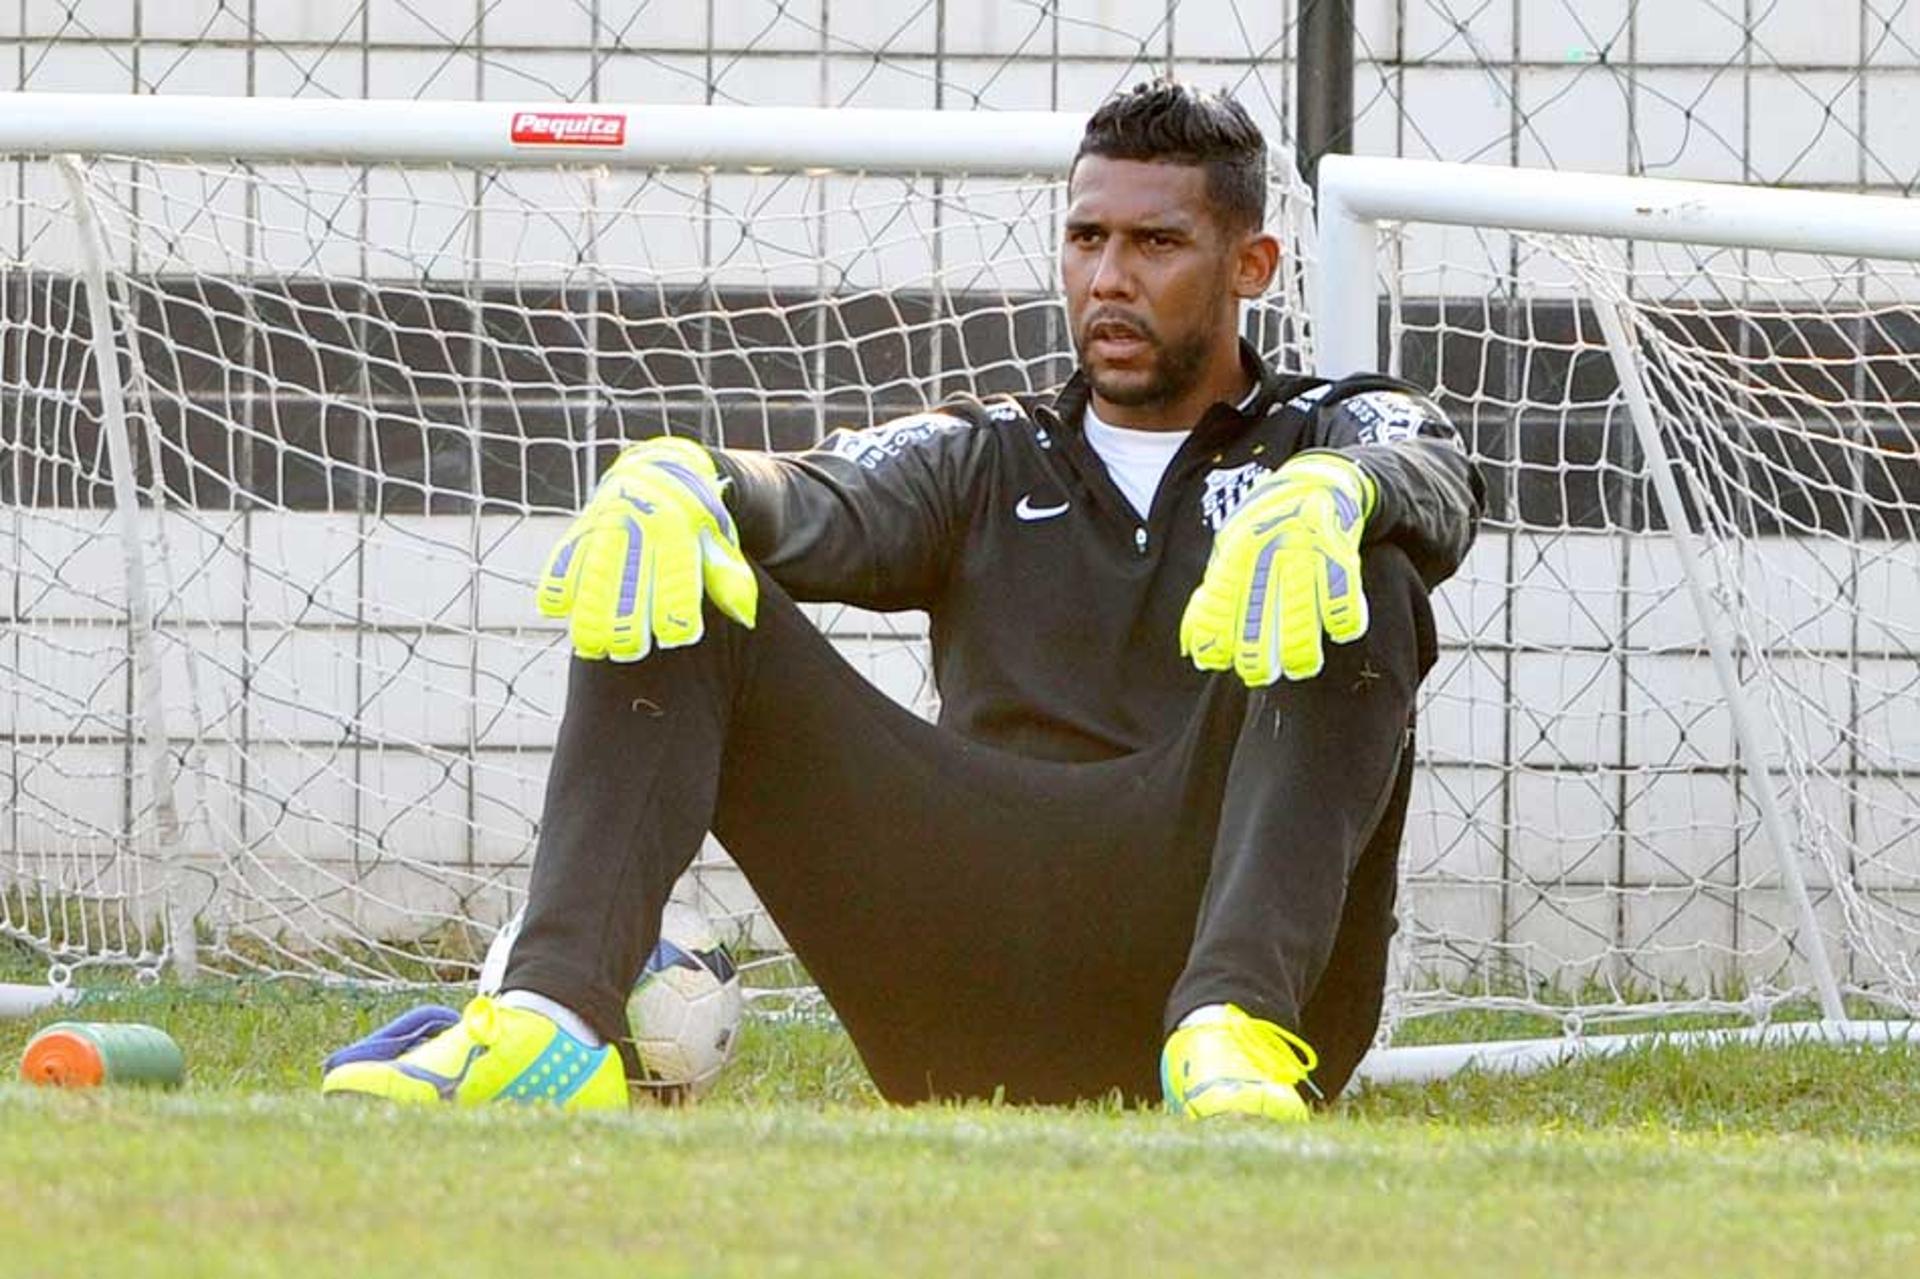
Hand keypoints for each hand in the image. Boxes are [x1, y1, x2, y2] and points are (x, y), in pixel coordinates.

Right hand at [537, 437, 757, 660]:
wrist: (664, 470)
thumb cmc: (698, 524)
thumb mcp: (719, 544)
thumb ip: (730, 579)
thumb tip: (745, 618)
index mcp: (679, 530)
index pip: (676, 573)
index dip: (674, 606)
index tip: (673, 638)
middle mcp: (640, 525)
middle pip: (629, 576)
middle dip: (625, 616)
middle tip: (626, 651)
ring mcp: (608, 524)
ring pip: (593, 570)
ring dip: (589, 610)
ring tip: (591, 645)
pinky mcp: (583, 527)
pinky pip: (565, 553)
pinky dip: (557, 580)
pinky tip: (554, 609)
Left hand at [1179, 451, 1374, 685]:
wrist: (1315, 480)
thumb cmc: (1266, 527)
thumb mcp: (1230, 551)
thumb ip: (1214, 596)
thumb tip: (1191, 646)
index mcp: (1235, 549)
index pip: (1219, 597)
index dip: (1214, 633)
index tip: (1213, 663)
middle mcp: (1266, 546)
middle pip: (1258, 606)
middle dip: (1257, 649)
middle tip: (1259, 676)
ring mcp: (1303, 545)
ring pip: (1300, 604)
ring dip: (1300, 644)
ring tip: (1301, 668)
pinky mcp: (1338, 545)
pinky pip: (1342, 587)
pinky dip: (1344, 614)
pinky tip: (1341, 632)